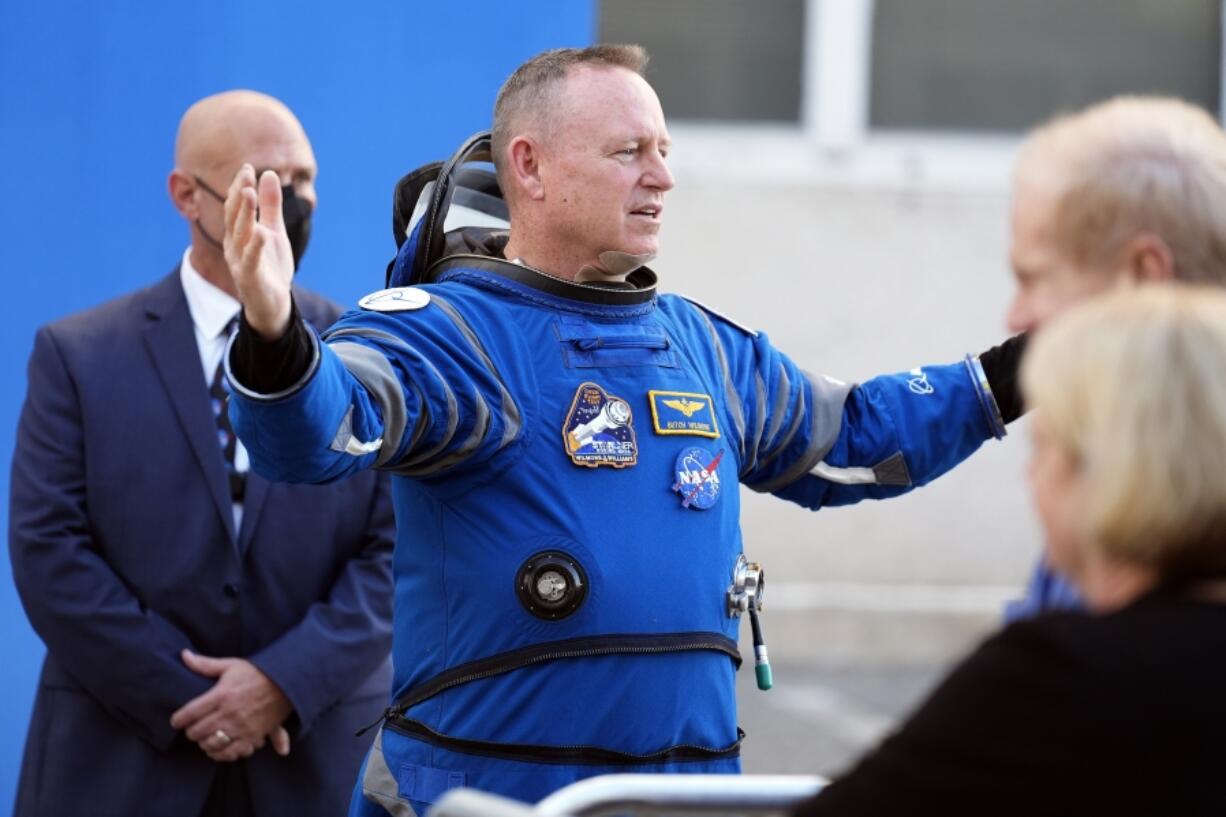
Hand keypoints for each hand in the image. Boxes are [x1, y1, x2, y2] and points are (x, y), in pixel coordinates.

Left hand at [170, 649, 293, 761]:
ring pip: (211, 744)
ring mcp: (240, 727)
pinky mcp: (252, 737)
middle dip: (190, 732)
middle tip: (191, 728)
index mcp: (220, 695)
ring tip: (204, 739)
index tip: (176, 721)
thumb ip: (205, 664)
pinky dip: (220, 754)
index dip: (178, 720)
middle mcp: (228, 713)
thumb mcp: (231, 665)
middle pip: (197, 732)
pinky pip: (230, 753)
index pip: (189, 713)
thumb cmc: (257, 673)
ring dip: (204, 743)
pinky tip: (218, 749)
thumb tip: (184, 655)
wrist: (286, 683)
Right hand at [223, 165, 294, 338]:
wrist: (272, 303)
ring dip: (244, 214)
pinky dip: (255, 246)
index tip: (247, 168)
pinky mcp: (250, 277)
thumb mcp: (274, 231)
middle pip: (234, 216)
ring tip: (249, 194)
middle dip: (239, 194)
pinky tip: (261, 231)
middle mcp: (234, 245)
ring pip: (240, 234)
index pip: (236, 206)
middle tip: (246, 174)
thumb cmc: (270, 265)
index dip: (240, 187)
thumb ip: (271, 205)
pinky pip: (251, 260)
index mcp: (238, 233)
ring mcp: (239, 261)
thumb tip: (269, 173)